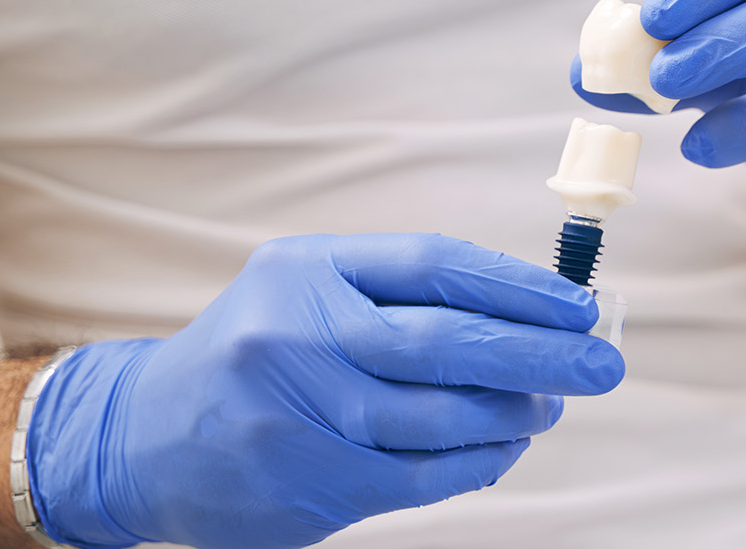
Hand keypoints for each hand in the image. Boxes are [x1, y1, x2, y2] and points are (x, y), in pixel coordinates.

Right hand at [27, 233, 623, 548]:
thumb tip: (535, 311)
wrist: (142, 438)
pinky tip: (506, 447)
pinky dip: (479, 463)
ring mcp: (297, 412)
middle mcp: (296, 334)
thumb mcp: (311, 291)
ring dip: (514, 413)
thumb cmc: (259, 351)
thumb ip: (405, 293)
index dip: (519, 286)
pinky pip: (420, 477)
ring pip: (440, 417)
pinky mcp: (306, 481)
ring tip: (549, 406)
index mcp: (306, 269)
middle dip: (540, 353)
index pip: (434, 265)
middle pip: (446, 342)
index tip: (581, 306)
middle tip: (602, 364)